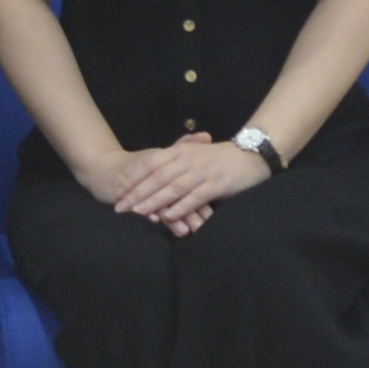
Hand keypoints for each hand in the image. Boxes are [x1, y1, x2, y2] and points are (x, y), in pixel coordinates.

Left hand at [87, 134, 268, 232]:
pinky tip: (168, 216)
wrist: (251, 155)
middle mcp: (188, 160)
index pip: (150, 164)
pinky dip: (181, 207)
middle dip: (136, 193)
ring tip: (137, 213)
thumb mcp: (194, 154)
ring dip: (153, 201)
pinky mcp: (216, 184)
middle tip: (120, 207)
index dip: (133, 178)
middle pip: (157, 177)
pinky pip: (195, 197)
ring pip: (172, 187)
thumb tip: (151, 176)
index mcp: (181, 151)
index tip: (116, 190)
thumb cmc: (220, 158)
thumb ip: (174, 163)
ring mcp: (202, 171)